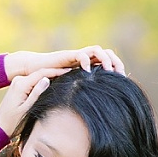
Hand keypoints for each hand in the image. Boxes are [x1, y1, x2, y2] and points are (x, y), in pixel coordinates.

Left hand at [0, 68, 66, 135]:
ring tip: (66, 74)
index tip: (70, 70)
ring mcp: (17, 82)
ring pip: (37, 76)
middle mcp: (18, 80)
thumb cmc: (13, 121)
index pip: (42, 73)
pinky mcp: (18, 86)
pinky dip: (43, 80)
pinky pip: (33, 80)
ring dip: (50, 75)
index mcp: (21, 84)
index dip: (57, 71)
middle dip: (55, 71)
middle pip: (40, 72)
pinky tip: (54, 81)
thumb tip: (47, 79)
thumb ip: (37, 93)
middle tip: (72, 70)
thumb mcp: (27, 108)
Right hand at [4, 45, 124, 79]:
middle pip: (107, 53)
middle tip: (119, 75)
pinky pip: (81, 54)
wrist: (34, 69)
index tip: (123, 81)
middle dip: (116, 62)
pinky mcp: (68, 55)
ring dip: (105, 59)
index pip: (108, 62)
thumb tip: (96, 107)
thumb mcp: (70, 88)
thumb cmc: (50, 81)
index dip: (117, 70)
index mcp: (88, 65)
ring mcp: (77, 55)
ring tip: (108, 71)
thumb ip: (81, 91)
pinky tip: (88, 71)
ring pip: (97, 50)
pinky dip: (86, 61)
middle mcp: (84, 58)